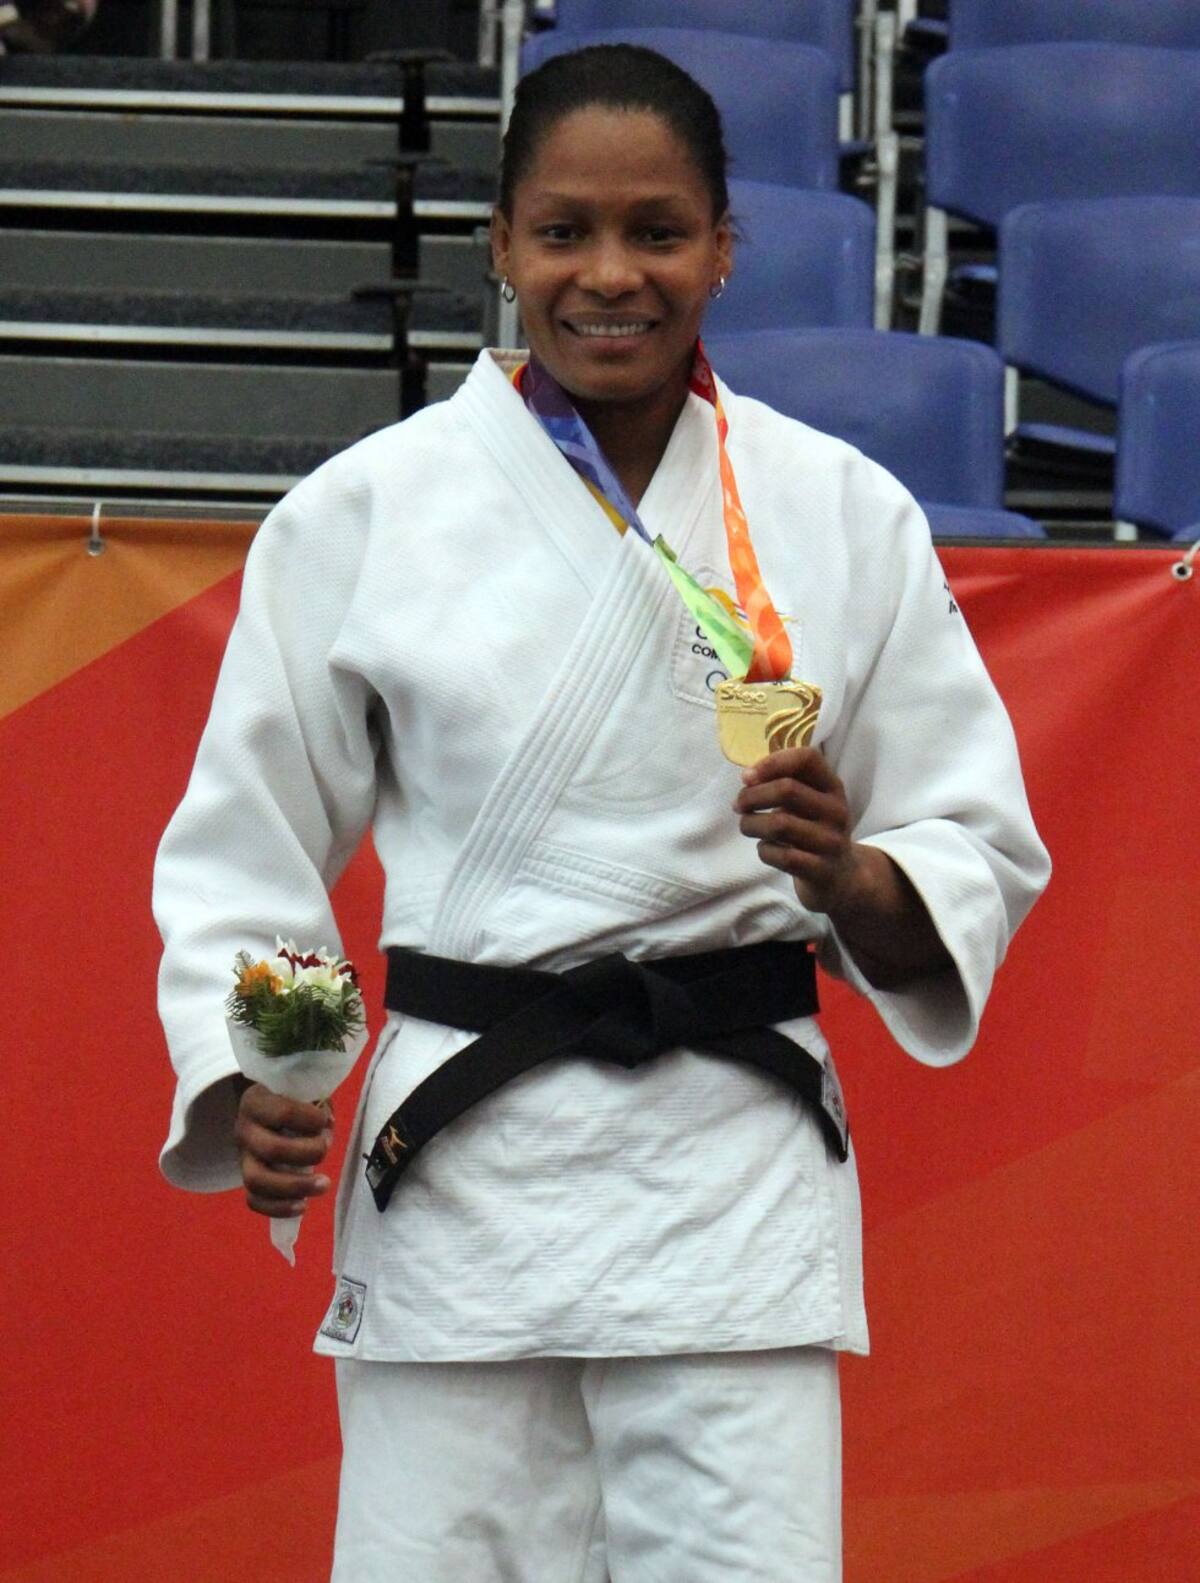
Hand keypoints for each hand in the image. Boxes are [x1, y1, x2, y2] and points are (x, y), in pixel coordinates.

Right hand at [233, 1082, 333, 1219]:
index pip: (280, 1112)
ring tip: (323, 1184)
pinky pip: (254, 1201)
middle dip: (305, 1154)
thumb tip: (326, 1128)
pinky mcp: (247, 1179)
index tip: (324, 1120)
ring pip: (257, 1180)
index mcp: (256, 1101)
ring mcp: (242, 1157)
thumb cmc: (291, 1100)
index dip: (307, 1119)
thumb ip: (316, 1106)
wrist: (265, 1112)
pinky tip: (303, 1205)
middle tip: (325, 1150)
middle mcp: (244, 1129)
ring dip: (295, 1186)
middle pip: (270, 1149)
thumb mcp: (303, 1092)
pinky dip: (278, 1208)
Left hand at [733, 746, 857, 914]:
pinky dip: (764, 850)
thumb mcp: (809, 801)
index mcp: (832, 786)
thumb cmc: (813, 830)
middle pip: (787, 789)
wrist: (841, 877)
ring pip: (779, 824)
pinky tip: (766, 848)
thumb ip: (784, 782)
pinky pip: (782, 856)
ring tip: (747, 826)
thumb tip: (748, 778)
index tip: (747, 777)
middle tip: (738, 805)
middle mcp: (837, 811)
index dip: (772, 762)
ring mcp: (831, 842)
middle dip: (752, 796)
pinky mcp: (822, 870)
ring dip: (751, 824)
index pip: (807, 758)